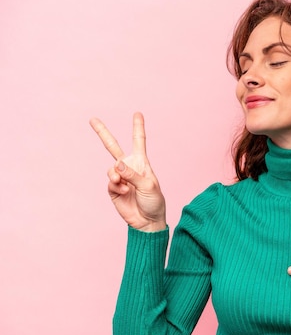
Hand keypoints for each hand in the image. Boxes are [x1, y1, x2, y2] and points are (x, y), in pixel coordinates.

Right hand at [90, 112, 165, 231]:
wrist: (147, 221)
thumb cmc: (154, 202)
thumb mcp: (148, 186)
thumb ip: (133, 174)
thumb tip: (117, 165)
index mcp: (141, 163)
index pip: (138, 141)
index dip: (138, 127)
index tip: (137, 113)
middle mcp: (129, 167)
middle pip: (113, 147)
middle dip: (102, 133)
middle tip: (92, 119)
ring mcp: (120, 178)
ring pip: (111, 169)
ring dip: (116, 176)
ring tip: (124, 186)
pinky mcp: (113, 189)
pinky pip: (110, 182)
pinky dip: (116, 186)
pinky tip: (123, 192)